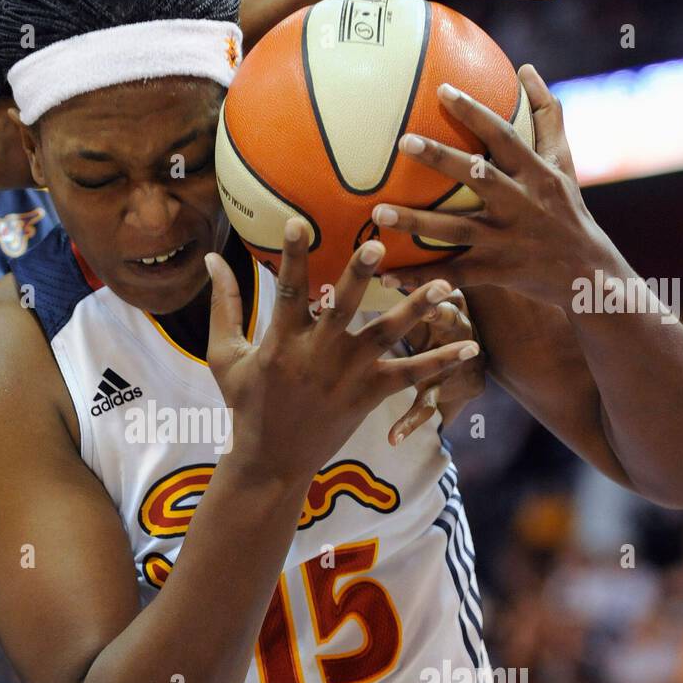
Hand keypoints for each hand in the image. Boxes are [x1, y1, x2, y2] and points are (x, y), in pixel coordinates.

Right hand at [205, 223, 479, 484]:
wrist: (271, 461)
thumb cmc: (245, 404)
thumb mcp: (222, 357)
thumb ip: (222, 306)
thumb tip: (213, 258)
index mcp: (280, 343)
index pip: (287, 292)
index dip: (293, 256)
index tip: (299, 222)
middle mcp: (316, 357)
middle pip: (343, 309)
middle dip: (360, 276)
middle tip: (379, 245)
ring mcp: (346, 377)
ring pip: (386, 336)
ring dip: (416, 309)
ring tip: (445, 284)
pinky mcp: (368, 396)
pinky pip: (410, 377)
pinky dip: (441, 362)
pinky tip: (470, 345)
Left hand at [374, 65, 616, 307]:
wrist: (589, 274)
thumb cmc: (569, 211)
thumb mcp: (564, 162)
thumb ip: (547, 115)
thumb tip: (526, 69)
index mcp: (535, 174)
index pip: (504, 136)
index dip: (475, 112)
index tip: (441, 89)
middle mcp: (521, 204)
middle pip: (477, 177)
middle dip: (440, 158)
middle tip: (402, 141)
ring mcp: (507, 240)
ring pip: (455, 229)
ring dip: (415, 222)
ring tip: (377, 210)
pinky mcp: (496, 272)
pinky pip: (452, 275)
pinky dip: (419, 279)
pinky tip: (385, 275)